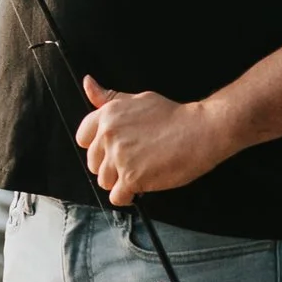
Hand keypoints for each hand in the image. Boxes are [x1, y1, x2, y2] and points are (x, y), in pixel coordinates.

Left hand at [77, 77, 225, 207]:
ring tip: (139, 173)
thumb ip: (109, 98)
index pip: (83, 138)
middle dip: (110, 166)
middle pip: (93, 163)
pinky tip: (140, 187)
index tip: (111, 151)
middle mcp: (108, 135)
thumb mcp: (137, 99)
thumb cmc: (172, 116)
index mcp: (107, 115)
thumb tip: (88, 83)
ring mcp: (119, 157)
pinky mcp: (131, 177)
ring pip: (104, 181)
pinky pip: (117, 197)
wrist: (199, 131)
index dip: (98, 147)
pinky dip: (127, 197)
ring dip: (119, 182)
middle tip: (132, 162)